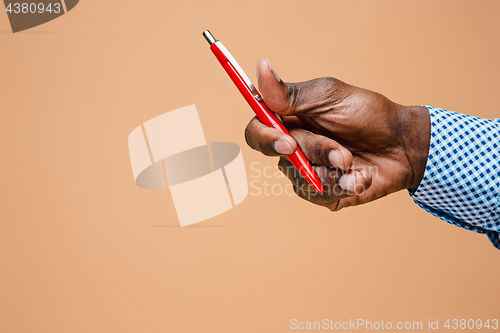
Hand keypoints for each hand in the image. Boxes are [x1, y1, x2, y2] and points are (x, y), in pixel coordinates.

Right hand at [245, 59, 430, 210]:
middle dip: (317, 152)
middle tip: (342, 151)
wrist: (402, 144)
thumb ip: (292, 93)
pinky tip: (361, 176)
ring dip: (333, 171)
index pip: (256, 131)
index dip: (264, 138)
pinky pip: (319, 196)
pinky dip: (344, 185)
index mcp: (289, 119)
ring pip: (301, 179)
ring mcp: (308, 171)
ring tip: (355, 163)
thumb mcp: (330, 96)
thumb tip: (260, 68)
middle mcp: (293, 147)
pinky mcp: (323, 193)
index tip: (287, 141)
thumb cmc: (367, 114)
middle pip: (282, 157)